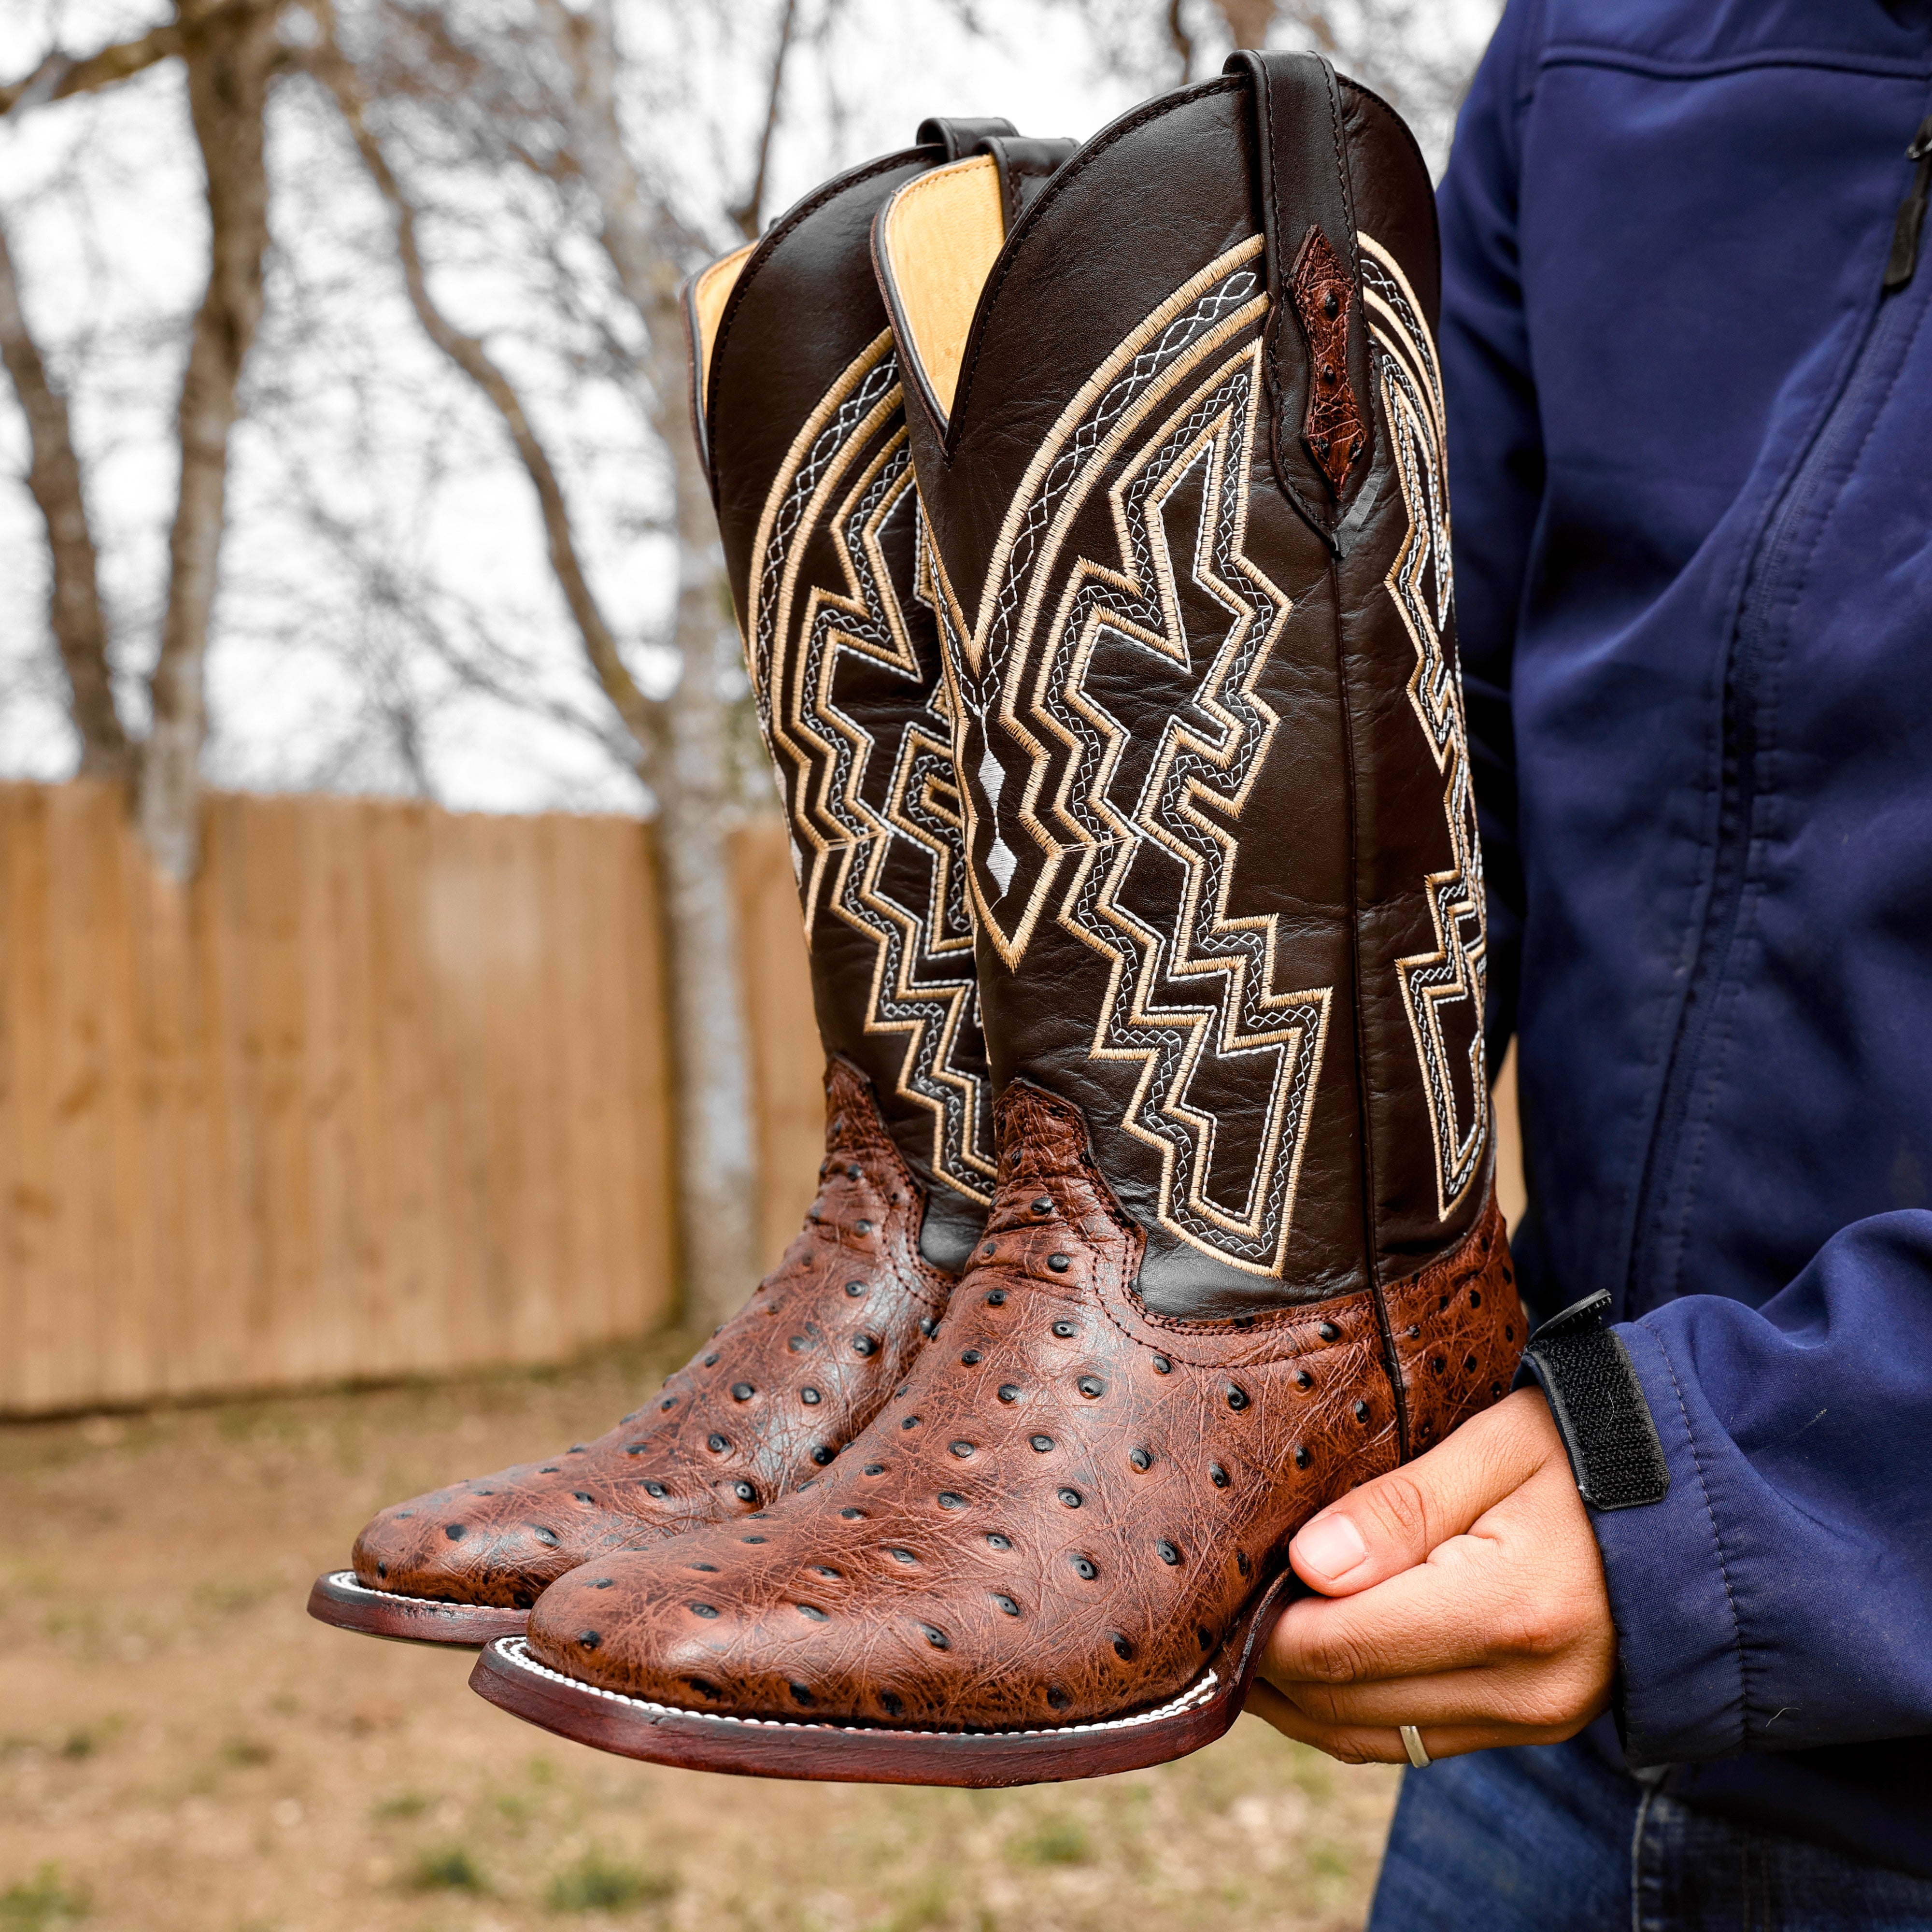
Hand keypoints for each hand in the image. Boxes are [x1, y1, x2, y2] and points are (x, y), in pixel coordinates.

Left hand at [1248, 1387, 1615, 1764]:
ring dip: (1299, 1698)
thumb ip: (1399, 1508)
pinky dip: (1350, 1709)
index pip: (1341, 1644)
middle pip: (1345, 1702)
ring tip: (1245, 1638)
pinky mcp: (1534, 1727)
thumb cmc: (1594, 1447)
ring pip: (1370, 1737)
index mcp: (1511, 1608)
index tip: (1219, 1585)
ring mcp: (1535, 1721)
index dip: (1262, 1627)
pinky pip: (1412, 1740)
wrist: (1703, 1500)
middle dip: (1266, 1666)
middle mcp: (1525, 1687)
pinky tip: (1311, 1660)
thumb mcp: (1496, 1445)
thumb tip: (1305, 1567)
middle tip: (1213, 1611)